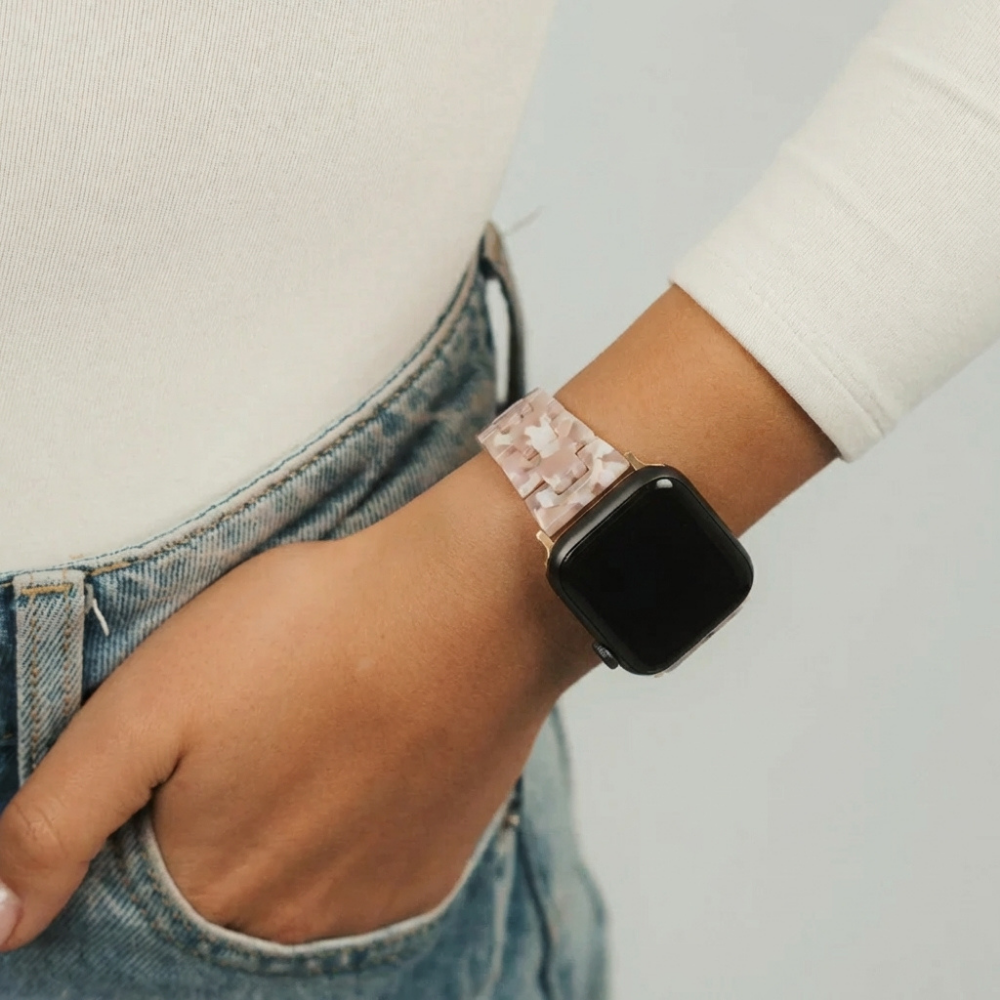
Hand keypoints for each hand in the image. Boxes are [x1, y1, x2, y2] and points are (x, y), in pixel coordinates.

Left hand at [0, 455, 596, 949]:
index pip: (131, 902)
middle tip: (249, 740)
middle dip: (211, 831)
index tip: (176, 768)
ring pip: (289, 893)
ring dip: (281, 836)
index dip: (139, 830)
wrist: (472, 602)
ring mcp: (369, 906)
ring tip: (302, 744)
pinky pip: (359, 882)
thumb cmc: (312, 632)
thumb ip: (57, 818)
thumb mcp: (153, 700)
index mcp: (209, 886)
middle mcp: (288, 926)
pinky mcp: (429, 871)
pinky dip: (343, 838)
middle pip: (215, 901)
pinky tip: (357, 765)